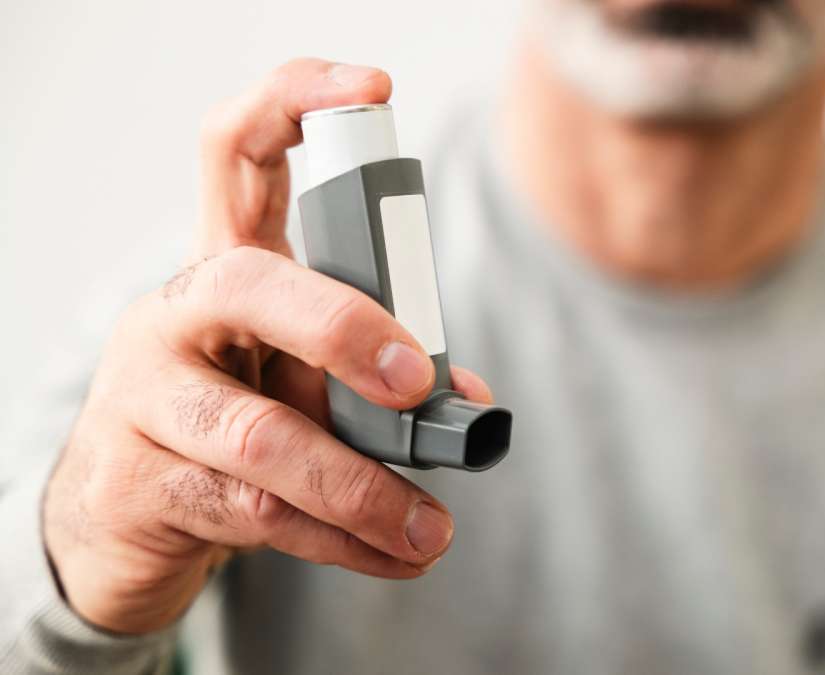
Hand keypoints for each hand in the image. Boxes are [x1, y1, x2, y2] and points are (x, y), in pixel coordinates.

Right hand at [41, 59, 494, 634]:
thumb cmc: (233, 422)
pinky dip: (339, 539)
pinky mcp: (143, 483)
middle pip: (249, 285)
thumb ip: (377, 377)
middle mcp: (177, 316)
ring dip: (362, 487)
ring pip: (260, 435)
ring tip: (431, 531)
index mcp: (226, 268)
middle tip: (417, 383)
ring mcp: (145, 399)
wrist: (122, 519)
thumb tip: (466, 405)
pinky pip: (255, 514)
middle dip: (341, 329)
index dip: (293, 102)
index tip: (372, 91)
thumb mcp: (301, 379)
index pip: (236, 152)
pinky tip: (389, 555)